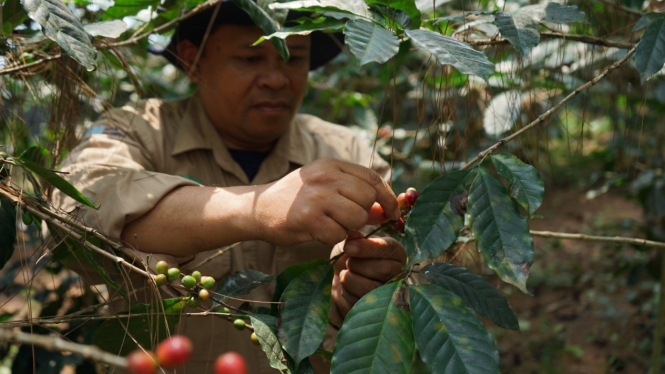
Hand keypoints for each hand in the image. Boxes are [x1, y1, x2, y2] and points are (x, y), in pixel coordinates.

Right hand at [253, 157, 399, 245]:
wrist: (258, 208)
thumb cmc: (295, 199)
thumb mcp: (324, 186)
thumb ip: (353, 194)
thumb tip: (385, 209)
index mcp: (331, 164)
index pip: (372, 177)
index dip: (387, 197)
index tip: (394, 213)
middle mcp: (325, 176)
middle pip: (367, 198)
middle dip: (363, 215)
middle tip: (346, 220)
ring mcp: (316, 196)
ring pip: (356, 218)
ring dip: (348, 228)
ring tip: (330, 224)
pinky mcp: (308, 218)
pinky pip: (338, 235)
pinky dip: (331, 238)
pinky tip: (317, 231)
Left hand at [330, 230, 406, 320]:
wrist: (339, 281)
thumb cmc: (349, 257)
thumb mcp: (350, 243)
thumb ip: (353, 239)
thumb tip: (353, 238)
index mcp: (396, 253)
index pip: (388, 248)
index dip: (367, 248)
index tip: (348, 247)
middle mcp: (398, 273)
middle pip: (382, 269)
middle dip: (357, 265)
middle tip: (348, 262)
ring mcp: (389, 294)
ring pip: (370, 288)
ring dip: (349, 279)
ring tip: (346, 274)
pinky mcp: (376, 310)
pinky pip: (358, 301)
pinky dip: (345, 293)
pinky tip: (347, 287)